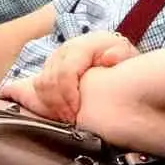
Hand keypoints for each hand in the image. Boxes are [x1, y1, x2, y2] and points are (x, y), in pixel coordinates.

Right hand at [0, 31, 138, 122]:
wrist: (112, 52)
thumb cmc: (120, 57)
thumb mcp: (126, 53)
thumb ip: (120, 55)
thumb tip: (109, 59)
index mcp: (83, 45)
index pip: (65, 70)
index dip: (68, 94)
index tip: (76, 111)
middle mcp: (65, 50)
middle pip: (50, 79)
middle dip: (58, 103)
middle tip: (70, 119)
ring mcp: (55, 59)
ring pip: (41, 83)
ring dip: (50, 104)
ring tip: (65, 117)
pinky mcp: (49, 68)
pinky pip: (39, 86)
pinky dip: (46, 101)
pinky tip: (59, 111)